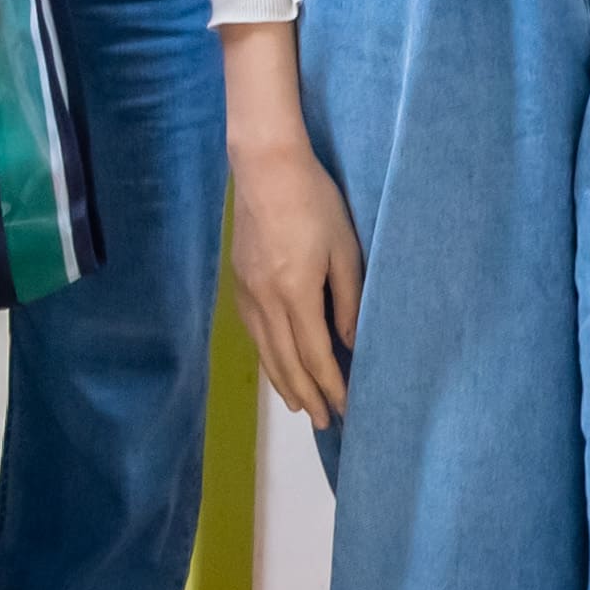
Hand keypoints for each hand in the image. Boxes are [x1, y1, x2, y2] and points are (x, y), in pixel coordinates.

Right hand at [225, 132, 366, 423]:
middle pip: (286, 361)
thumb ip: (348, 301)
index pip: (314, 354)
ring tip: (300, 406)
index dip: (331, 386)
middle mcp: (266, 300)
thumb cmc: (316, 202)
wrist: (266, 167)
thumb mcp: (345, 250)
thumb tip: (350, 344)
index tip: (346, 409)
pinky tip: (276, 365)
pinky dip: (267, 357)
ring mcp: (247, 292)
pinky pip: (253, 333)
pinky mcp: (239, 282)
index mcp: (296, 292)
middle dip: (307, 395)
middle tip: (325, 422)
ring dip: (284, 382)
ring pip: (265, 351)